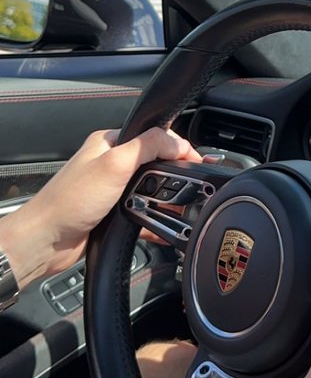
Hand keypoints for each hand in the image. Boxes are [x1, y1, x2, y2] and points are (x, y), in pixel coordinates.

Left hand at [1, 127, 201, 286]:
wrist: (45, 241)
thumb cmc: (70, 201)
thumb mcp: (115, 164)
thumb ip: (148, 146)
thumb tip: (179, 142)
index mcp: (110, 143)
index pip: (153, 136)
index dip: (178, 147)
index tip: (197, 161)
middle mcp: (111, 164)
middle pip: (154, 163)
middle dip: (174, 176)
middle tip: (194, 186)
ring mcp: (111, 190)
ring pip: (150, 190)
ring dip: (164, 200)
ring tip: (181, 208)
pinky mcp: (112, 213)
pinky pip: (141, 213)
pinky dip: (154, 221)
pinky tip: (164, 228)